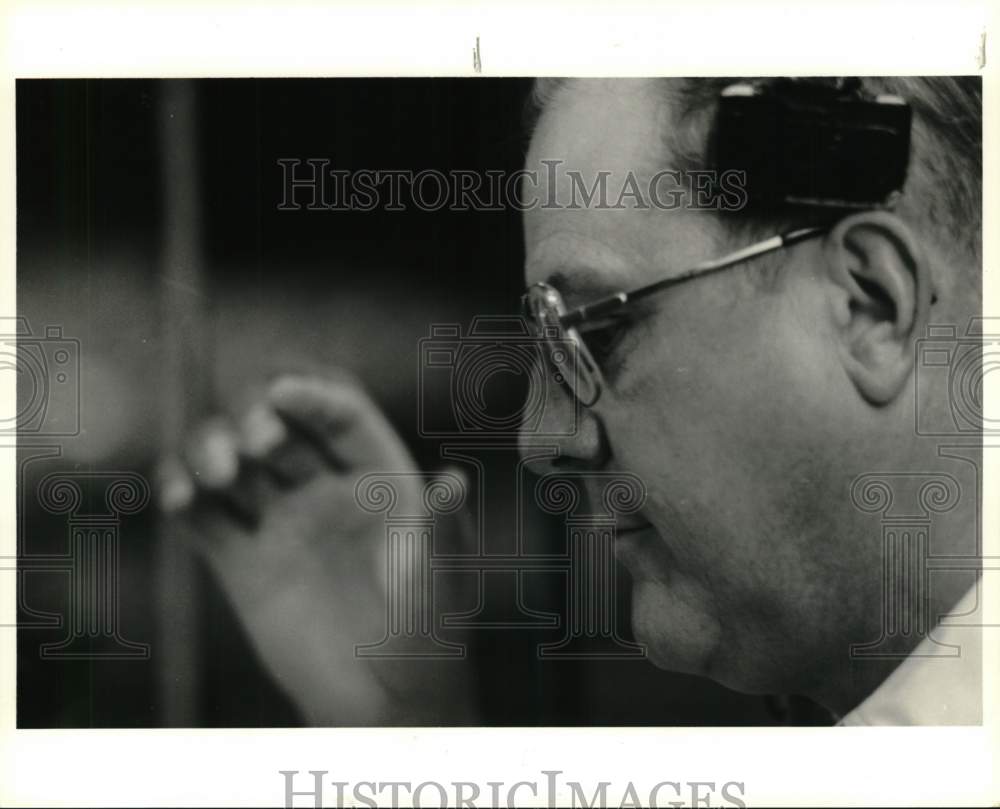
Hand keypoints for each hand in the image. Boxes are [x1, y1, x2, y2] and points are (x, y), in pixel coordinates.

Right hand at [157, 374, 475, 724]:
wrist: (384, 705)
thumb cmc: (429, 638)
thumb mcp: (442, 582)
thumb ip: (443, 532)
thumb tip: (456, 481)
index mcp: (379, 478)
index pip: (341, 415)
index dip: (312, 396)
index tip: (281, 392)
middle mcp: (325, 489)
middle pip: (275, 423)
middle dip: (257, 417)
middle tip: (257, 444)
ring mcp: (281, 522)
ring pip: (230, 460)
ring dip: (211, 447)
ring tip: (218, 474)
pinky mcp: (243, 562)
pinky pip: (201, 515)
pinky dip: (180, 494)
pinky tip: (180, 498)